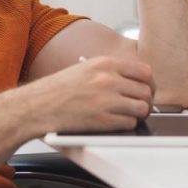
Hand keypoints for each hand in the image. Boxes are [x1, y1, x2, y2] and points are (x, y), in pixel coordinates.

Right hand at [22, 56, 154, 133]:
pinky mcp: (103, 120)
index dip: (149, 83)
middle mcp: (109, 79)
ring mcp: (107, 100)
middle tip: (141, 104)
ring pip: (142, 108)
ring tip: (131, 114)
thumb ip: (109, 70)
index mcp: (105, 63)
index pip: (144, 71)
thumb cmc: (59, 88)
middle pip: (146, 91)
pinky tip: (119, 122)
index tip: (147, 88)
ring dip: (139, 113)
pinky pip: (129, 123)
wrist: (38, 105)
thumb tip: (132, 78)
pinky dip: (128, 124)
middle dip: (146, 100)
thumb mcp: (86, 67)